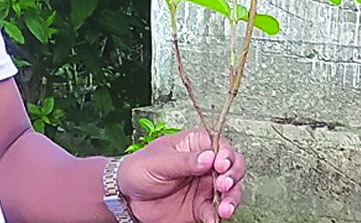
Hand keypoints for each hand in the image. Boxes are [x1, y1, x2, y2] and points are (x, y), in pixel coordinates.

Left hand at [117, 128, 246, 222]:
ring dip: (231, 199)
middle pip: (233, 167)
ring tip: (225, 208)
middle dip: (233, 176)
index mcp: (195, 145)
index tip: (221, 165)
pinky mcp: (202, 207)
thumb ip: (184, 161)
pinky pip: (215, 212)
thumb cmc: (139, 170)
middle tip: (224, 185)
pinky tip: (214, 219)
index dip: (226, 154)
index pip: (220, 145)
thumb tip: (209, 157)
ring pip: (231, 191)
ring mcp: (206, 187)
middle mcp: (206, 165)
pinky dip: (217, 217)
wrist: (126, 199)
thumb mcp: (158, 161)